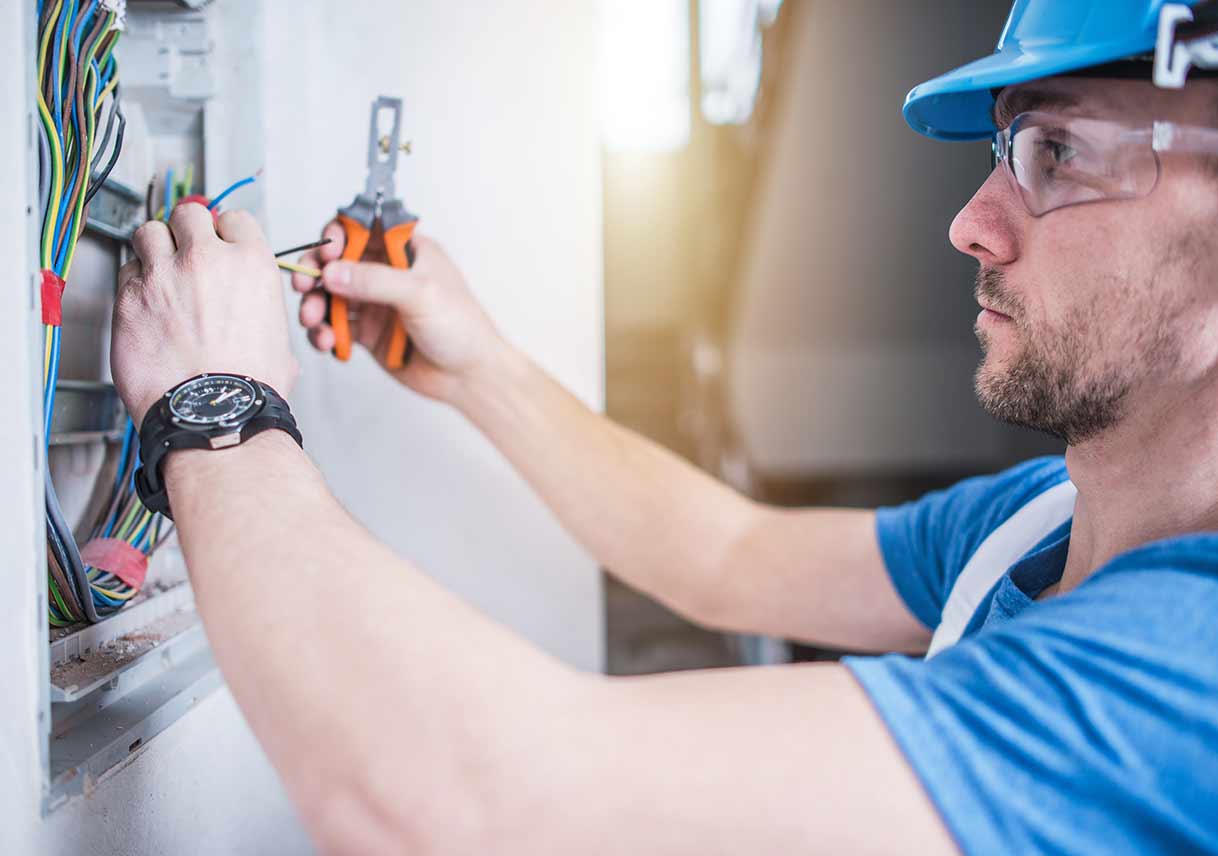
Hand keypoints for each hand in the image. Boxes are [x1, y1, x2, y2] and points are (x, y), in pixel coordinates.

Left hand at [112, 204, 298, 426]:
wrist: (211, 414)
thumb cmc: (247, 388)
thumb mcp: (281, 343)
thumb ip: (264, 314)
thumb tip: (258, 321)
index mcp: (251, 264)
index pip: (234, 218)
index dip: (226, 232)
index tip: (220, 245)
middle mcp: (206, 260)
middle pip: (188, 214)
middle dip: (187, 231)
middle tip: (186, 252)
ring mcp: (164, 275)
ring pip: (149, 231)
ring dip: (154, 248)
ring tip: (159, 271)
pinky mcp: (129, 297)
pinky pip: (126, 272)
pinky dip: (133, 282)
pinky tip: (144, 303)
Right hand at [292, 222, 505, 403]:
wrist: (468, 376)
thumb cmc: (461, 328)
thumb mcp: (420, 295)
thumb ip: (375, 281)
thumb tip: (332, 271)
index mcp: (406, 250)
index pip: (363, 228)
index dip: (337, 235)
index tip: (326, 252)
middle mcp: (387, 272)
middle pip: (337, 261)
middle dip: (316, 272)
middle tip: (304, 286)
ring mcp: (375, 302)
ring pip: (330, 294)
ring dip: (315, 305)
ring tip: (313, 322)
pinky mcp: (367, 331)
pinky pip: (335, 326)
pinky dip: (324, 332)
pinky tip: (327, 342)